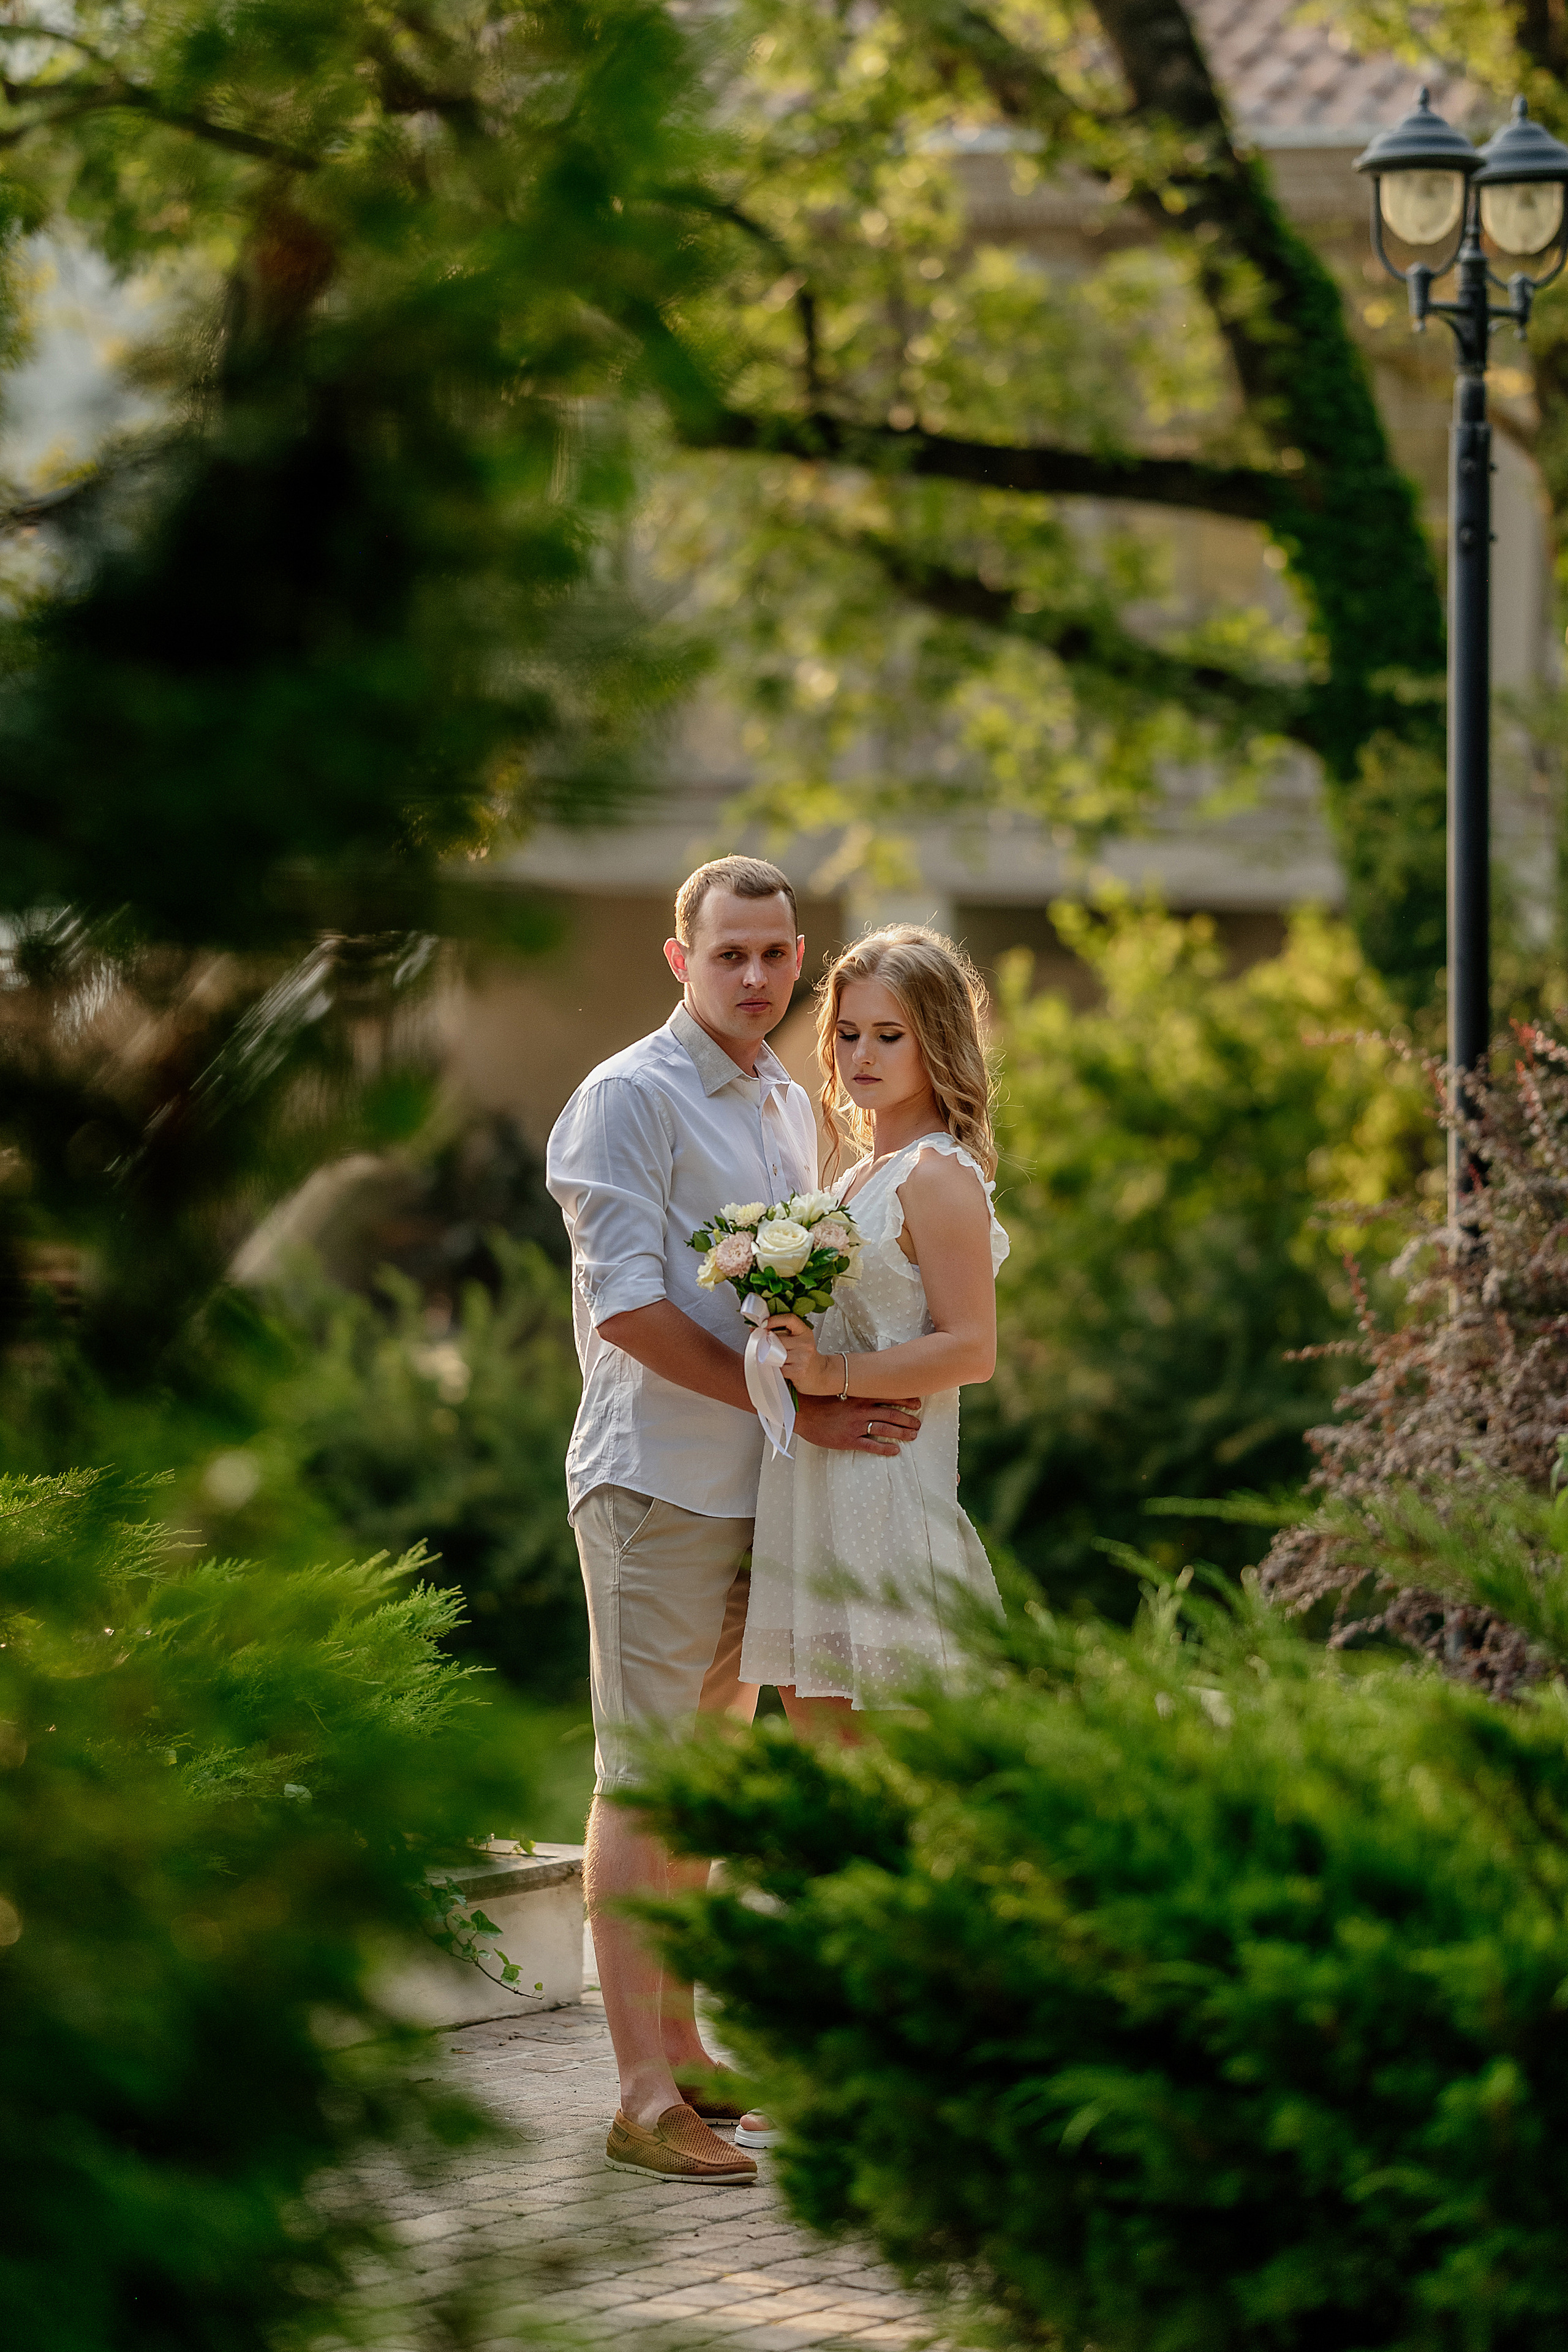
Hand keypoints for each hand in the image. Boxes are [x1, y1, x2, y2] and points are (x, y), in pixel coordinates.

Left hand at [765, 1312, 833, 1394]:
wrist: (820, 1374)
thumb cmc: (806, 1356)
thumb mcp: (799, 1339)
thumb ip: (783, 1332)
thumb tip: (758, 1327)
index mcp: (805, 1332)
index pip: (790, 1319)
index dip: (775, 1319)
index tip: (763, 1323)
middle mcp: (805, 1344)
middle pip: (778, 1338)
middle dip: (767, 1341)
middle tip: (763, 1344)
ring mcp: (802, 1357)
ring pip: (776, 1353)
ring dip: (769, 1356)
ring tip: (772, 1357)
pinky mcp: (798, 1371)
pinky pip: (778, 1367)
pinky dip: (774, 1367)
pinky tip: (778, 1367)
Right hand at [794, 1392, 921, 1456]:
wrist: (799, 1411)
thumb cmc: (817, 1399)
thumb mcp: (837, 1387)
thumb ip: (853, 1387)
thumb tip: (866, 1383)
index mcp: (859, 1396)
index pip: (888, 1395)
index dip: (905, 1399)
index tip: (917, 1402)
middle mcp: (861, 1410)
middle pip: (892, 1413)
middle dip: (908, 1419)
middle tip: (918, 1423)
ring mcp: (856, 1425)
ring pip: (886, 1429)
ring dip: (902, 1433)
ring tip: (913, 1435)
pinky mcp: (848, 1440)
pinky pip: (871, 1445)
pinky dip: (885, 1448)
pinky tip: (895, 1450)